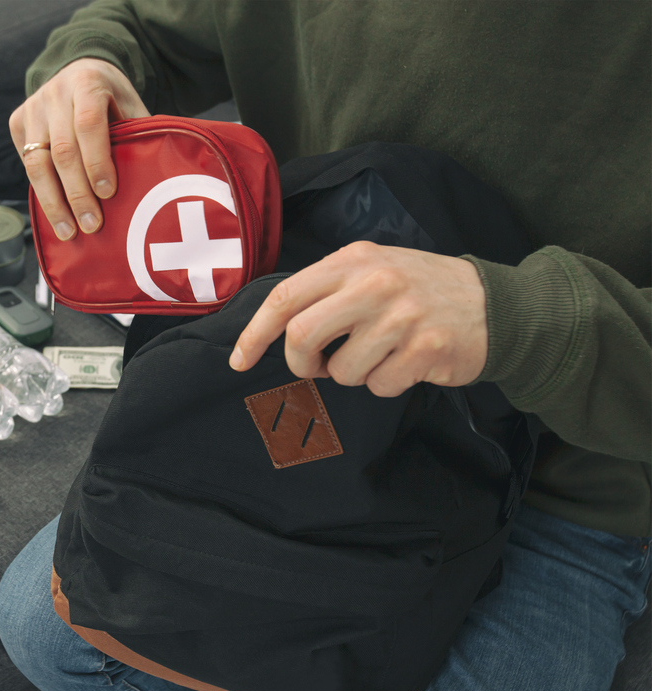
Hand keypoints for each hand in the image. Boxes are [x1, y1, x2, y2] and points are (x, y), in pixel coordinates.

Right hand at [9, 58, 149, 240]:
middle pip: (61, 150)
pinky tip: (55, 217)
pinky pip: (27, 165)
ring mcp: (32, 108)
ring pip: (36, 162)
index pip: (87, 124)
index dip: (97, 160)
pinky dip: (42, 194)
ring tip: (69, 231)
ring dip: (53, 202)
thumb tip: (151, 177)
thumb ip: (137, 134)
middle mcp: (54, 93)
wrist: (78, 69)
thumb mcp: (130, 105)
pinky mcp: (18, 123)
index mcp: (87, 82)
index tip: (108, 193)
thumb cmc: (111, 97)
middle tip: (92, 225)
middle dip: (77, 193)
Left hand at [229, 241, 488, 397]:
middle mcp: (375, 283)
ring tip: (381, 354)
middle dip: (302, 364)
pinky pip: (380, 385)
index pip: (285, 297)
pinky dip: (386, 383)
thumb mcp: (372, 269)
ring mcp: (402, 315)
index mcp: (352, 260)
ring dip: (354, 374)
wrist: (494, 305)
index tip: (239, 361)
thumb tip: (274, 329)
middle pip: (302, 337)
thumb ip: (327, 290)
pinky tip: (407, 362)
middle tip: (319, 367)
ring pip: (342, 370)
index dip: (254, 333)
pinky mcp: (427, 348)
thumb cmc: (418, 291)